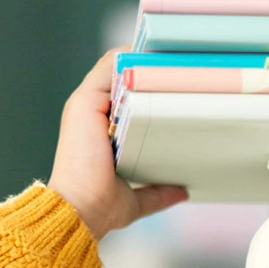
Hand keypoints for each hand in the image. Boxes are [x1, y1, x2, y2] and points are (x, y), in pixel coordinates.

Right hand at [47, 48, 187, 241]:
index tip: (180, 82)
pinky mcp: (86, 101)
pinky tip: (155, 59)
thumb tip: (182, 192)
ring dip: (143, 59)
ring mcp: (88, 104)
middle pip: (122, 77)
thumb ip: (157, 193)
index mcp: (101, 129)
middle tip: (186, 65)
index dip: (148, 86)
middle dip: (151, 68)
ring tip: (175, 56)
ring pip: (115, 67)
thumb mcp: (137, 199)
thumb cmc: (102, 208)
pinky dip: (130, 58)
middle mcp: (93, 112)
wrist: (82, 211)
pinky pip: (109, 68)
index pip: (124, 96)